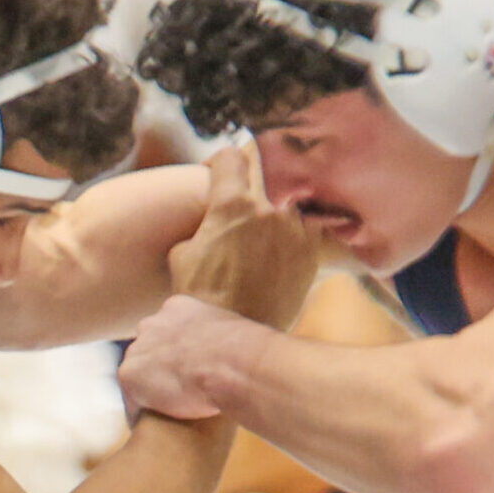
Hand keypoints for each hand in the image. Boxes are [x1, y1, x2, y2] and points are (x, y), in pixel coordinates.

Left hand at [121, 293, 259, 420]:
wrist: (235, 364)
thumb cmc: (248, 354)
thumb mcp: (237, 337)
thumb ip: (226, 341)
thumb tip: (246, 357)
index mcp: (179, 308)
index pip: (170, 332)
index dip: (179, 355)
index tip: (189, 373)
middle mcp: (153, 323)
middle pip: (148, 351)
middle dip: (159, 371)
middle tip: (178, 397)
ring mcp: (138, 348)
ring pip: (139, 377)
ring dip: (150, 396)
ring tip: (166, 419)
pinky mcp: (129, 375)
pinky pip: (133, 403)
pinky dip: (143, 418)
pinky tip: (157, 434)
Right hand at [165, 145, 317, 328]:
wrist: (232, 335)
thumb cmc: (199, 297)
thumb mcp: (182, 254)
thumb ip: (200, 222)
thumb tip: (208, 214)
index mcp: (230, 204)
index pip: (231, 156)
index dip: (221, 163)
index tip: (218, 176)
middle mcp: (267, 209)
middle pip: (268, 165)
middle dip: (256, 171)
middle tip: (249, 184)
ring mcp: (293, 229)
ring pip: (292, 192)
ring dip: (281, 196)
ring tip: (271, 211)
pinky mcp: (310, 251)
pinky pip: (311, 223)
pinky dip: (300, 224)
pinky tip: (289, 236)